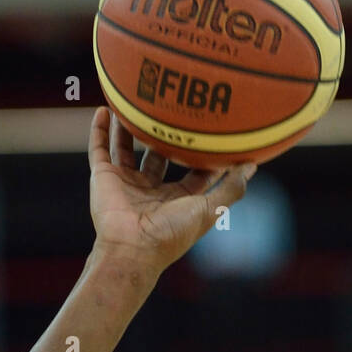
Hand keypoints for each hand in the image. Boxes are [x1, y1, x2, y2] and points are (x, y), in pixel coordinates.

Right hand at [88, 108, 255, 279]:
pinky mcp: (103, 178)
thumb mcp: (210, 209)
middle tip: (173, 109)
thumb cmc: (172, 232)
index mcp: (177, 200)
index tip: (214, 131)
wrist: (132, 248)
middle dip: (165, 137)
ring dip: (128, 128)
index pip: (193, 173)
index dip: (203, 154)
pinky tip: (103, 109)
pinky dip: (99, 130)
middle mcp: (151, 190)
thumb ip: (231, 188)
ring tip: (133, 103)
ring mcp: (125, 183)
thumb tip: (252, 165)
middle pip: (158, 157)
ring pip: (126, 149)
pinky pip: (99, 149)